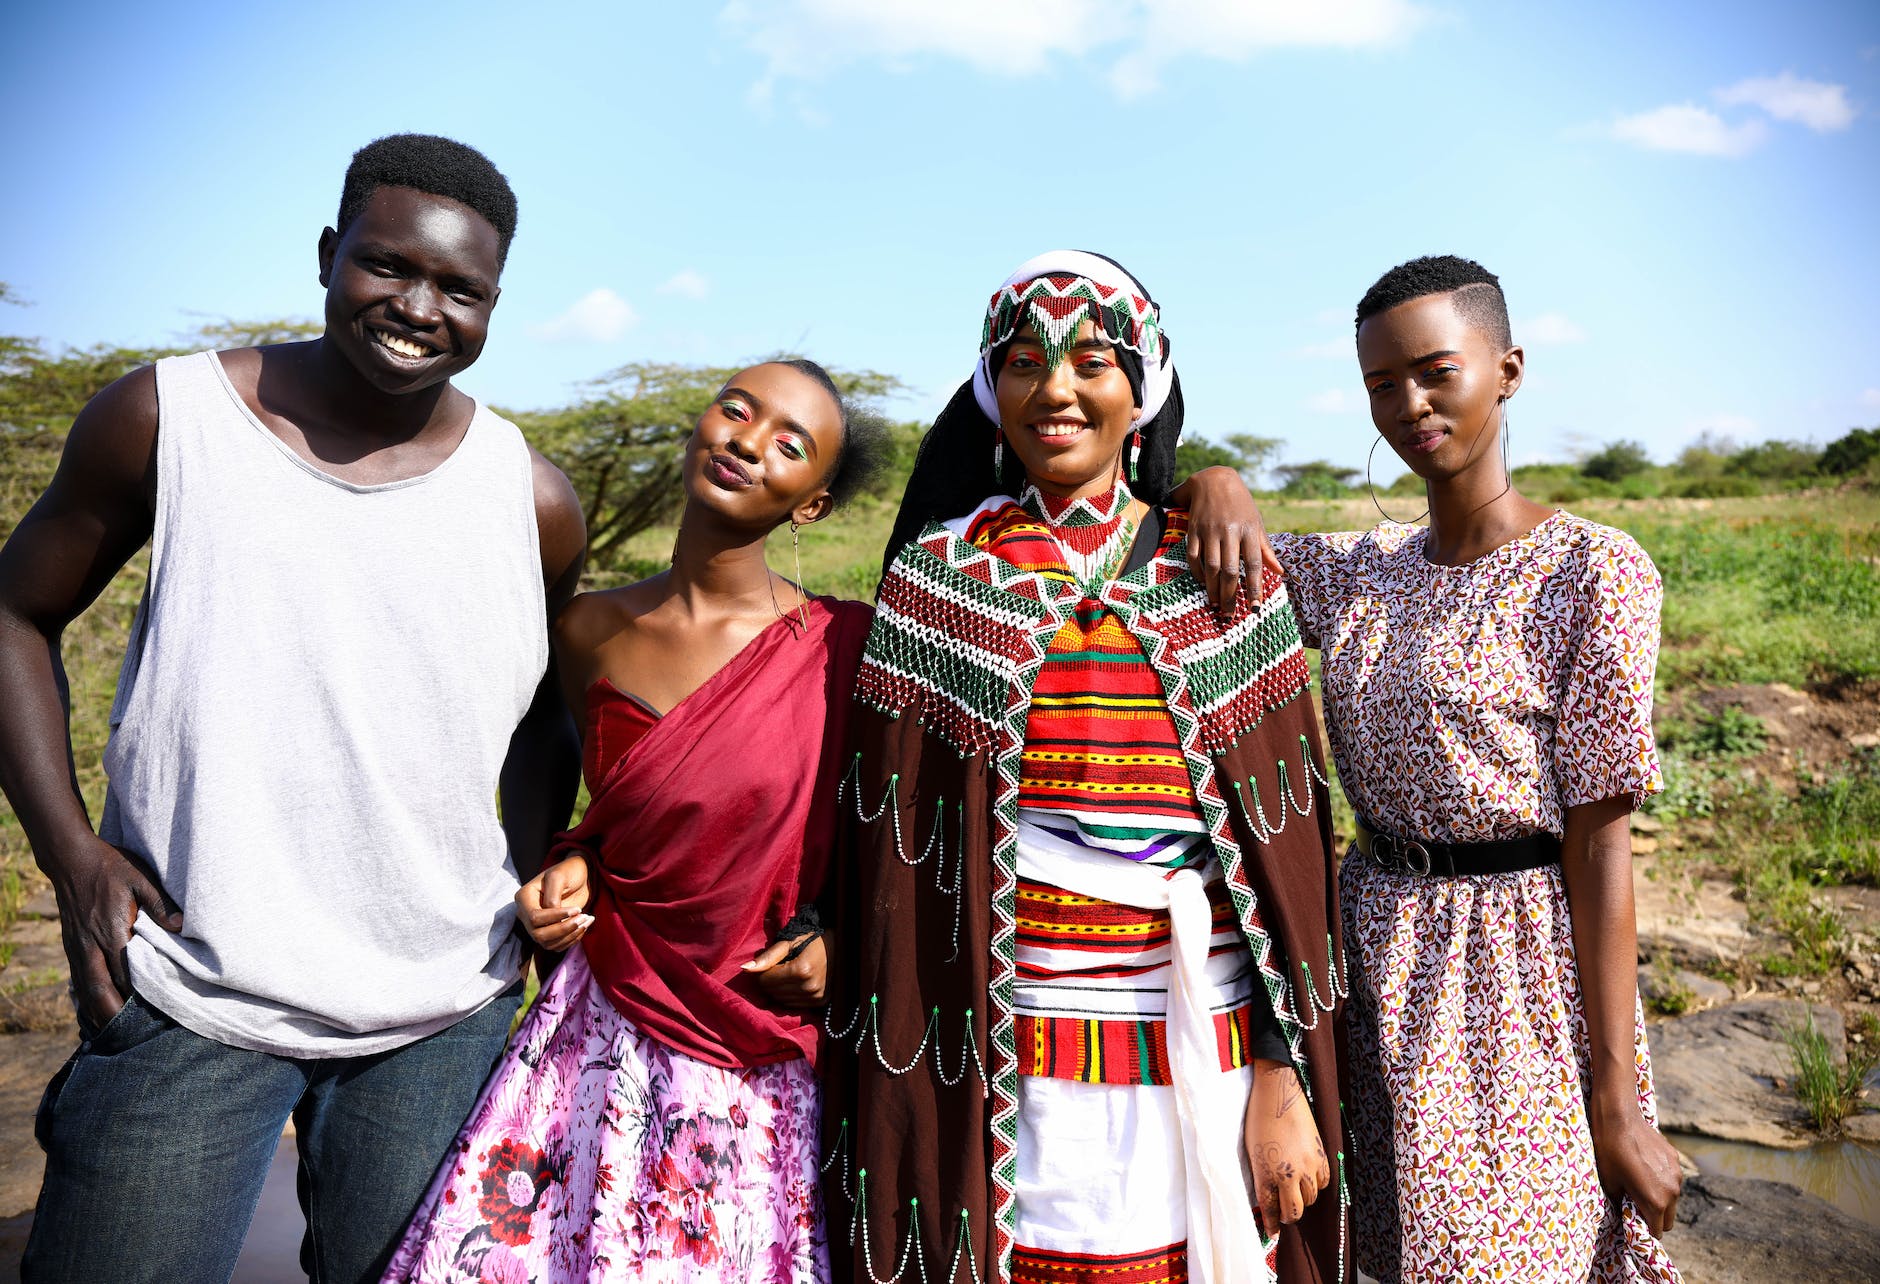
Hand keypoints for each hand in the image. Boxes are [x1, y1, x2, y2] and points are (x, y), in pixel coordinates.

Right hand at [46, 833, 180, 1031]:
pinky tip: (92, 1012)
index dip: (137, 997)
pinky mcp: (72, 946)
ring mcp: (78, 948)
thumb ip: (159, 903)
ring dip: (97, 1013)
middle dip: (114, 1016)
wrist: (70, 858)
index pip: (124, 974)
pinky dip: (85, 999)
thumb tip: (180, 927)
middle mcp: (90, 946)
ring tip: (113, 1034)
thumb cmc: (110, 866)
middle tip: (132, 1038)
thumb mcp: (139, 877)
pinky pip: (78, 980)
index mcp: (110, 931)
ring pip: (86, 990)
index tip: (154, 1014)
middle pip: (100, 992)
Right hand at [515, 854, 593, 950]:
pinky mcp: (549, 932)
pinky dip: (572, 939)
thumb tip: (552, 915)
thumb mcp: (559, 877)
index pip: (534, 917)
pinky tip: (584, 927)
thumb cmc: (568, 872)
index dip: (555, 917)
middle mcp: (526, 914)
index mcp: (524, 898)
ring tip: (587, 920)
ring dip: (570, 935)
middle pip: (539, 934)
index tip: (577, 909)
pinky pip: (556, 945)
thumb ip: (552, 896)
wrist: (578, 876)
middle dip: (563, 929)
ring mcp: (536, 925)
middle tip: (584, 918)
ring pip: (547, 943)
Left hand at [741, 931, 827, 1007]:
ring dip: (778, 989)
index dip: (762, 971)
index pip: (765, 981)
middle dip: (769, 980)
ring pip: (780, 1001)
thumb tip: (744, 969)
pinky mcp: (820, 1003)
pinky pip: (793, 1005)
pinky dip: (789, 995)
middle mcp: (809, 987)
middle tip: (779, 966)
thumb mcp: (790, 942)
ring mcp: (816, 997)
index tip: (770, 961)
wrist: (842, 945)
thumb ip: (768, 957)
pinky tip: (796, 983)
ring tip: (788, 974)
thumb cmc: (813, 939)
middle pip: (772, 992)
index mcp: (801, 970)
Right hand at [1172, 466, 1269, 613]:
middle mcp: (1229, 531)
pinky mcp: (1194, 530)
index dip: (1254, 588)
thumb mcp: (1256, 523)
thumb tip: (1280, 573)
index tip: (1254, 608)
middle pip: (1231, 570)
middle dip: (1231, 595)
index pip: (1253, 565)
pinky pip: (1194, 557)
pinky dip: (1198, 573)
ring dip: (1214, 589)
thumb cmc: (1241, 505)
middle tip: (1230, 614)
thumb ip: (1266, 550)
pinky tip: (1203, 584)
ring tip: (1216, 604)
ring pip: (1212, 567)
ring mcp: (1210, 531)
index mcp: (1248, 530)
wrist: (1214, 479)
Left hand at [1246, 1059, 1329, 1233]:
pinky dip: (1316, 1185)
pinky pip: (1324, 1182)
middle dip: (1287, 1214)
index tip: (1271, 1232)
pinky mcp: (1321, 1154)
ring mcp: (1309, 1165)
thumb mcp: (1252, 1150)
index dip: (1270, 1224)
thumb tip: (1266, 1194)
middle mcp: (1290, 1174)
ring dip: (1302, 1199)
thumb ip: (1261, 1175)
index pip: (1270, 1208)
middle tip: (1282, 1210)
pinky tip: (1308, 1178)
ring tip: (1293, 1190)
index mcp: (1268, 1172)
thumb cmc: (1258, 1118)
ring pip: (1311, 1198)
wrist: (1278, 1091)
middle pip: (1295, 1210)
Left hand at [1591, 1091, 1682, 1235]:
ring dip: (1659, 1198)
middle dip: (1654, 1218)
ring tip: (1638, 1185)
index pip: (1657, 1231)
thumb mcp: (1610, 1184)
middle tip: (1635, 1207)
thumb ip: (1621, 1204)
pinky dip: (1661, 1180)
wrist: (1619, 1118)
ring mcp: (1677, 1175)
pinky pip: (1671, 1179)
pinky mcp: (1676, 1160)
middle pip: (1668, 1219)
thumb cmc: (1609, 1153)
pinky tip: (1644, 1167)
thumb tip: (1624, 1213)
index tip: (1633, 1223)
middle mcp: (1672, 1191)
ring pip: (1672, 1199)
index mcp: (1656, 1202)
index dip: (1644, 1230)